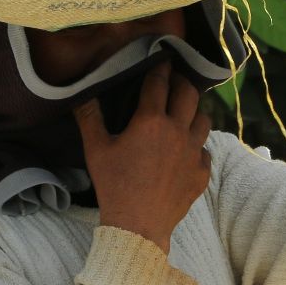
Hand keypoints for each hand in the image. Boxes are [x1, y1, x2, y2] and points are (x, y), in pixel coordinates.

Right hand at [75, 62, 212, 253]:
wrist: (138, 226)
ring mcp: (193, 152)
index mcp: (151, 121)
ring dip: (194, 111)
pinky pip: (205, 150)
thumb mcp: (96, 150)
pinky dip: (197, 145)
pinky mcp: (202, 173)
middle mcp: (177, 131)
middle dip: (182, 81)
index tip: (162, 58)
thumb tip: (80, 93)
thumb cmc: (114, 186)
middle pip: (189, 94)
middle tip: (175, 79)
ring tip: (184, 111)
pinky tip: (186, 149)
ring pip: (204, 119)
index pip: (159, 83)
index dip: (160, 68)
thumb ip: (89, 118)